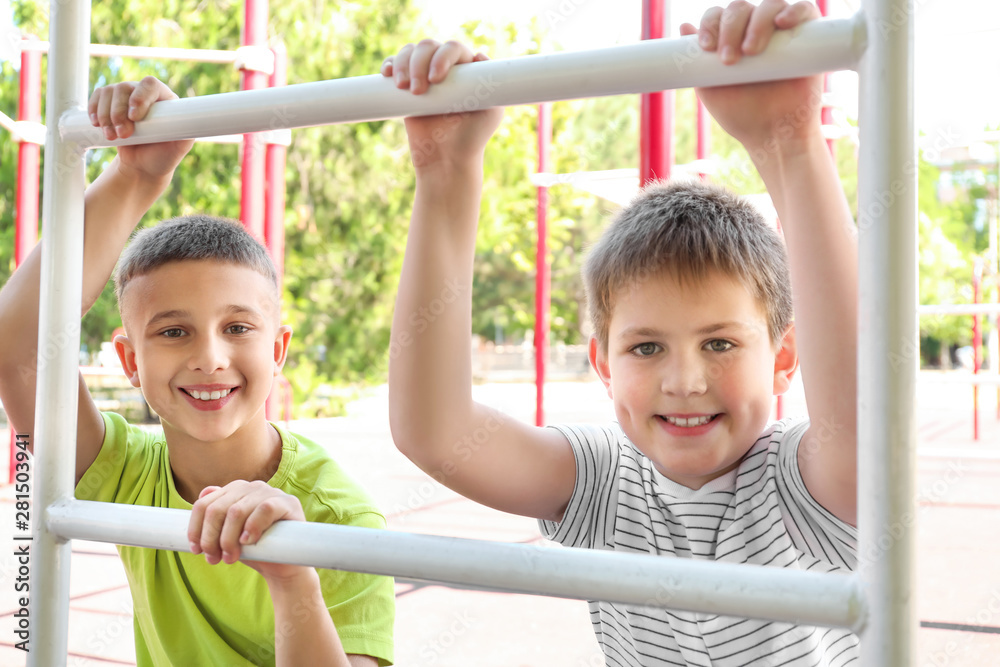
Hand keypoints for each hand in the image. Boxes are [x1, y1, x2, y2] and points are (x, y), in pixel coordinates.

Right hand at [88, 76, 193, 181]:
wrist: (144, 166)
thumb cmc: (164, 157)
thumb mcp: (180, 149)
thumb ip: (186, 133)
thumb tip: (191, 121)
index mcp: (166, 99)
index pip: (151, 84)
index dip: (140, 96)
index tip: (134, 116)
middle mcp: (145, 95)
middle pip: (125, 87)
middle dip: (119, 113)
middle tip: (123, 135)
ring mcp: (126, 98)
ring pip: (109, 92)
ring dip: (106, 115)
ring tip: (112, 136)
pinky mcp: (110, 104)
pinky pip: (97, 97)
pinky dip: (94, 110)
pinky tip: (96, 124)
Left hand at [188, 481, 306, 582]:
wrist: (283, 565)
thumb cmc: (255, 549)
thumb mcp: (228, 537)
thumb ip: (214, 521)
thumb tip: (199, 499)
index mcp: (234, 491)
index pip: (204, 504)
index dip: (195, 528)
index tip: (196, 550)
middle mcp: (251, 487)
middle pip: (217, 509)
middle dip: (210, 538)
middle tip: (214, 558)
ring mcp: (270, 492)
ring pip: (237, 511)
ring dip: (228, 539)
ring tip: (231, 557)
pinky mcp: (288, 503)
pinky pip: (265, 509)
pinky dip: (252, 527)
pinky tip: (249, 541)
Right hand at [381, 39, 503, 169]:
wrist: (446, 158)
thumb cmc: (471, 137)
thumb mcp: (491, 113)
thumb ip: (493, 86)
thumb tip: (478, 54)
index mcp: (467, 69)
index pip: (453, 49)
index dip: (442, 57)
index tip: (436, 79)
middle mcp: (445, 68)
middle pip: (428, 46)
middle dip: (418, 63)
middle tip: (417, 90)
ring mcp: (424, 76)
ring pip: (410, 52)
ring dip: (403, 63)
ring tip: (403, 88)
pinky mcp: (407, 87)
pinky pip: (394, 65)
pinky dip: (389, 64)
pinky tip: (387, 74)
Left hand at [680, 0, 822, 154]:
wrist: (774, 135)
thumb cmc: (742, 114)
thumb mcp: (711, 89)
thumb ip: (697, 61)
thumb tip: (683, 24)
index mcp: (730, 38)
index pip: (718, 16)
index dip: (710, 24)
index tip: (706, 47)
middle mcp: (755, 30)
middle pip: (740, 8)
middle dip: (730, 28)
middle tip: (729, 59)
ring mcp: (782, 32)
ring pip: (770, 5)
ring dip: (757, 22)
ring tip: (752, 51)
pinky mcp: (808, 36)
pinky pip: (805, 9)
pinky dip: (795, 10)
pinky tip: (783, 22)